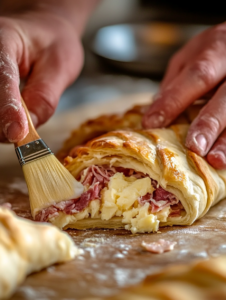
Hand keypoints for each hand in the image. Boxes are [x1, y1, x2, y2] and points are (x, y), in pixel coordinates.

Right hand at [0, 0, 98, 142]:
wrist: (43, 31)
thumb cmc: (53, 44)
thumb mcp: (60, 67)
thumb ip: (44, 98)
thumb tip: (26, 129)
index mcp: (4, 41)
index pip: (2, 78)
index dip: (8, 110)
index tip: (17, 133)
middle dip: (3, 122)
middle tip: (22, 135)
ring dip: (2, 123)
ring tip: (20, 125)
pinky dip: (2, 119)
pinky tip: (13, 119)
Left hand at [142, 22, 225, 168]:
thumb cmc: (214, 51)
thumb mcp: (191, 56)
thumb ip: (175, 81)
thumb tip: (155, 110)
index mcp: (217, 50)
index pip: (196, 77)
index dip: (174, 101)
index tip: (152, 124)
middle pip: (225, 97)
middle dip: (208, 123)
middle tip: (194, 147)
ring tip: (216, 160)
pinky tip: (225, 159)